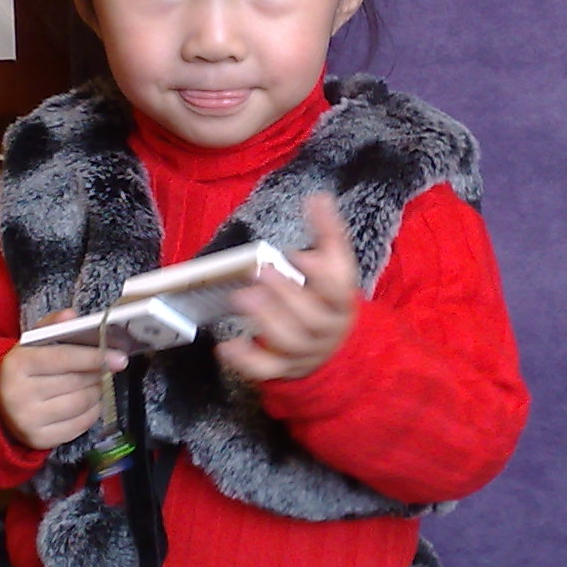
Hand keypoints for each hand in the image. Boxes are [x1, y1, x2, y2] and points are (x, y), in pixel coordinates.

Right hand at [0, 311, 121, 450]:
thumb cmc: (23, 370)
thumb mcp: (31, 344)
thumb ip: (52, 326)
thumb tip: (72, 315)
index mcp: (16, 365)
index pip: (63, 358)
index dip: (94, 357)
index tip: (119, 358)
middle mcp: (18, 395)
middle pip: (75, 382)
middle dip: (97, 373)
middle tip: (107, 368)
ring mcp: (28, 420)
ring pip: (80, 404)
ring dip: (97, 392)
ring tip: (96, 383)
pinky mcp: (39, 440)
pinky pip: (79, 426)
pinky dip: (92, 412)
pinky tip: (90, 402)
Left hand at [220, 194, 359, 383]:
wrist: (336, 350)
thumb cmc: (327, 299)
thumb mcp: (334, 267)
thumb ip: (327, 232)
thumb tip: (318, 196)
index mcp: (341, 302)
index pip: (338, 290)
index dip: (320, 274)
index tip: (297, 255)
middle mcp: (327, 330)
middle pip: (311, 318)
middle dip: (285, 294)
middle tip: (260, 271)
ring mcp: (306, 353)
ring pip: (290, 343)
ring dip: (265, 320)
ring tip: (241, 297)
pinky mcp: (284, 369)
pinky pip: (266, 370)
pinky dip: (245, 359)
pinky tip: (225, 346)